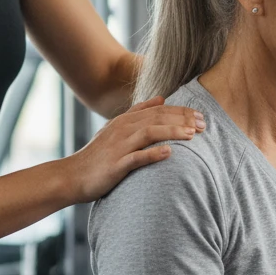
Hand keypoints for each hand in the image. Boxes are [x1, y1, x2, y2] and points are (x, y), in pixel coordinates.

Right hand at [62, 96, 205, 203]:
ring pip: (149, 133)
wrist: (72, 175)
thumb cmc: (98, 155)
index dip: (181, 112)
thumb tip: (162, 98)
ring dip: (172, 132)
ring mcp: (118, 147)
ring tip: (191, 135)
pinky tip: (169, 153)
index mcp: (125, 120)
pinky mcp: (115, 165)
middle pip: (157, 118)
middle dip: (182, 120)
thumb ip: (138, 112)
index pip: (158, 110)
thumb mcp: (116, 128)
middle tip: (203, 125)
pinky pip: (136, 158)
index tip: (200, 116)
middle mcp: (123, 129)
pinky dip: (153, 154)